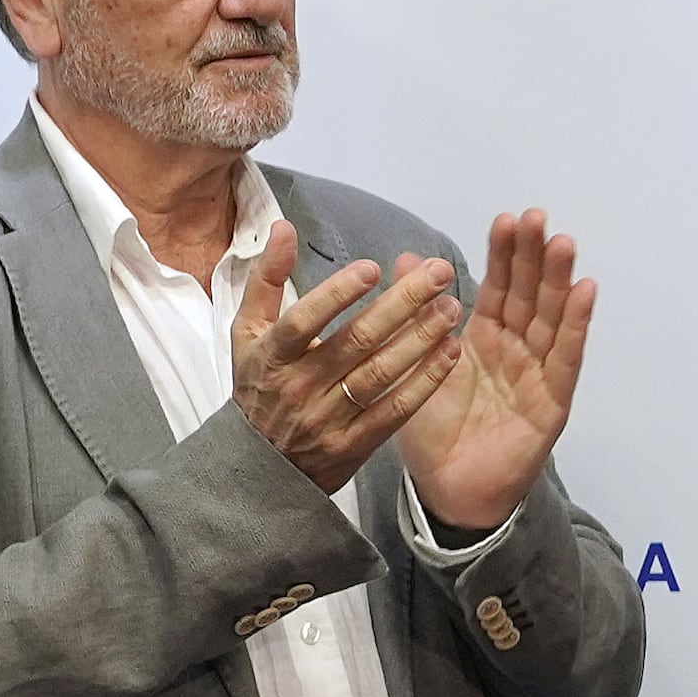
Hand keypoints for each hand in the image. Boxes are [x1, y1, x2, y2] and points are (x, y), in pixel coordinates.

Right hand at [229, 224, 463, 498]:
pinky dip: (425, 381)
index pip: (302, 321)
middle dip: (401, 304)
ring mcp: (327, 420)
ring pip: (380, 375)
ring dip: (420, 339)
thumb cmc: (258, 387)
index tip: (372, 267)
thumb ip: (265, 280)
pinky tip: (450, 352)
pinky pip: (395, 410)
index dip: (336, 294)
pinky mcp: (355, 445)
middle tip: (438, 273)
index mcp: (270, 357)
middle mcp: (299, 388)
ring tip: (451, 307)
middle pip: (354, 342)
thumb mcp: (246, 334)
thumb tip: (283, 227)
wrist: (259, 469)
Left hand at [398, 210, 594, 538]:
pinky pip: (566, 358)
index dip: (504, 254)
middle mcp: (515, 350)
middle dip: (533, 256)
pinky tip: (585, 291)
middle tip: (536, 217)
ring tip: (561, 242)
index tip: (506, 218)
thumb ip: (413, 315)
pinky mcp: (552, 402)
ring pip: (551, 319)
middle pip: (530, 294)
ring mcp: (537, 373)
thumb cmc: (434, 433)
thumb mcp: (414, 365)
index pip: (499, 287)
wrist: (447, 491)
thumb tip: (401, 259)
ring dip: (558, 280)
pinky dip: (576, 325)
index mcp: (483, 339)